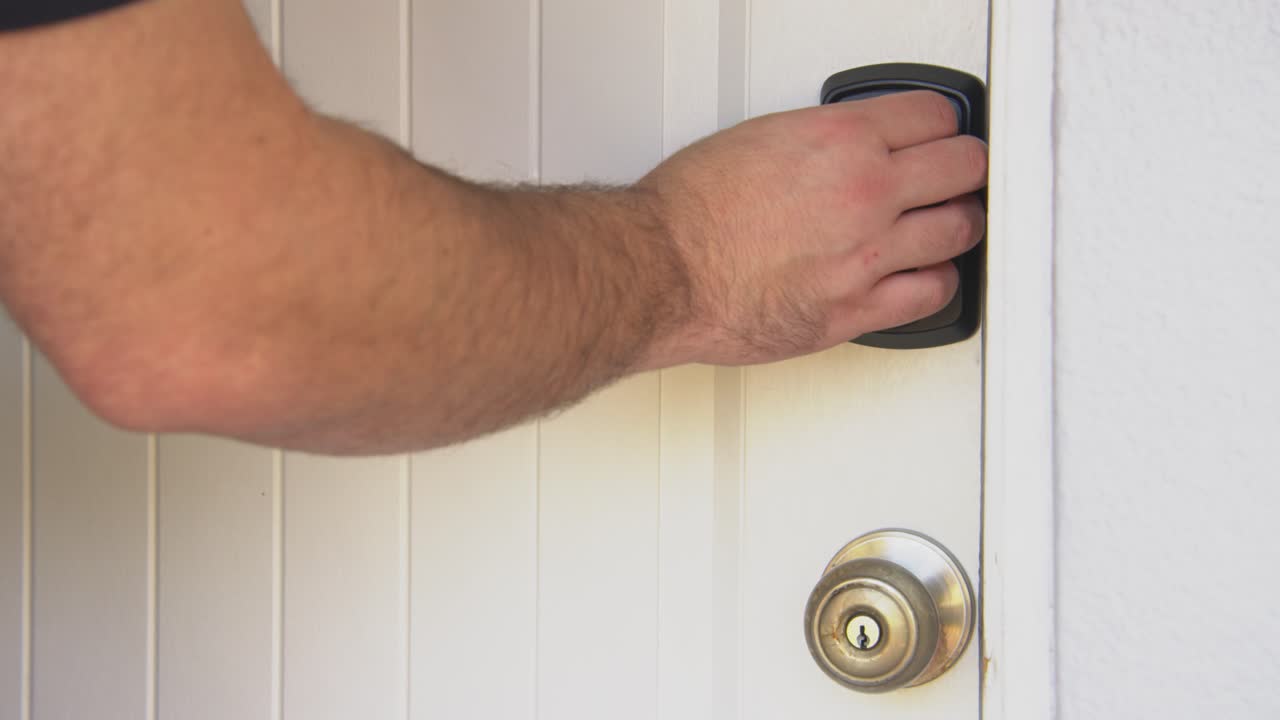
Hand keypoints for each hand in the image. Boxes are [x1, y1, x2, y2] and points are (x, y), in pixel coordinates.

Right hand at [637, 90, 987, 366]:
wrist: (663, 271)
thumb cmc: (692, 210)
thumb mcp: (761, 139)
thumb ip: (822, 142)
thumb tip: (848, 147)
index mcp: (841, 139)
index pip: (934, 116)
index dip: (941, 125)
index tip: (939, 135)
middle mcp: (866, 192)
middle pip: (964, 167)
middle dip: (963, 169)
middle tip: (957, 176)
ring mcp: (868, 254)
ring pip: (959, 230)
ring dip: (957, 225)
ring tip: (947, 226)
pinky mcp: (857, 310)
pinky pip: (932, 293)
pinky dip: (937, 281)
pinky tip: (922, 275)